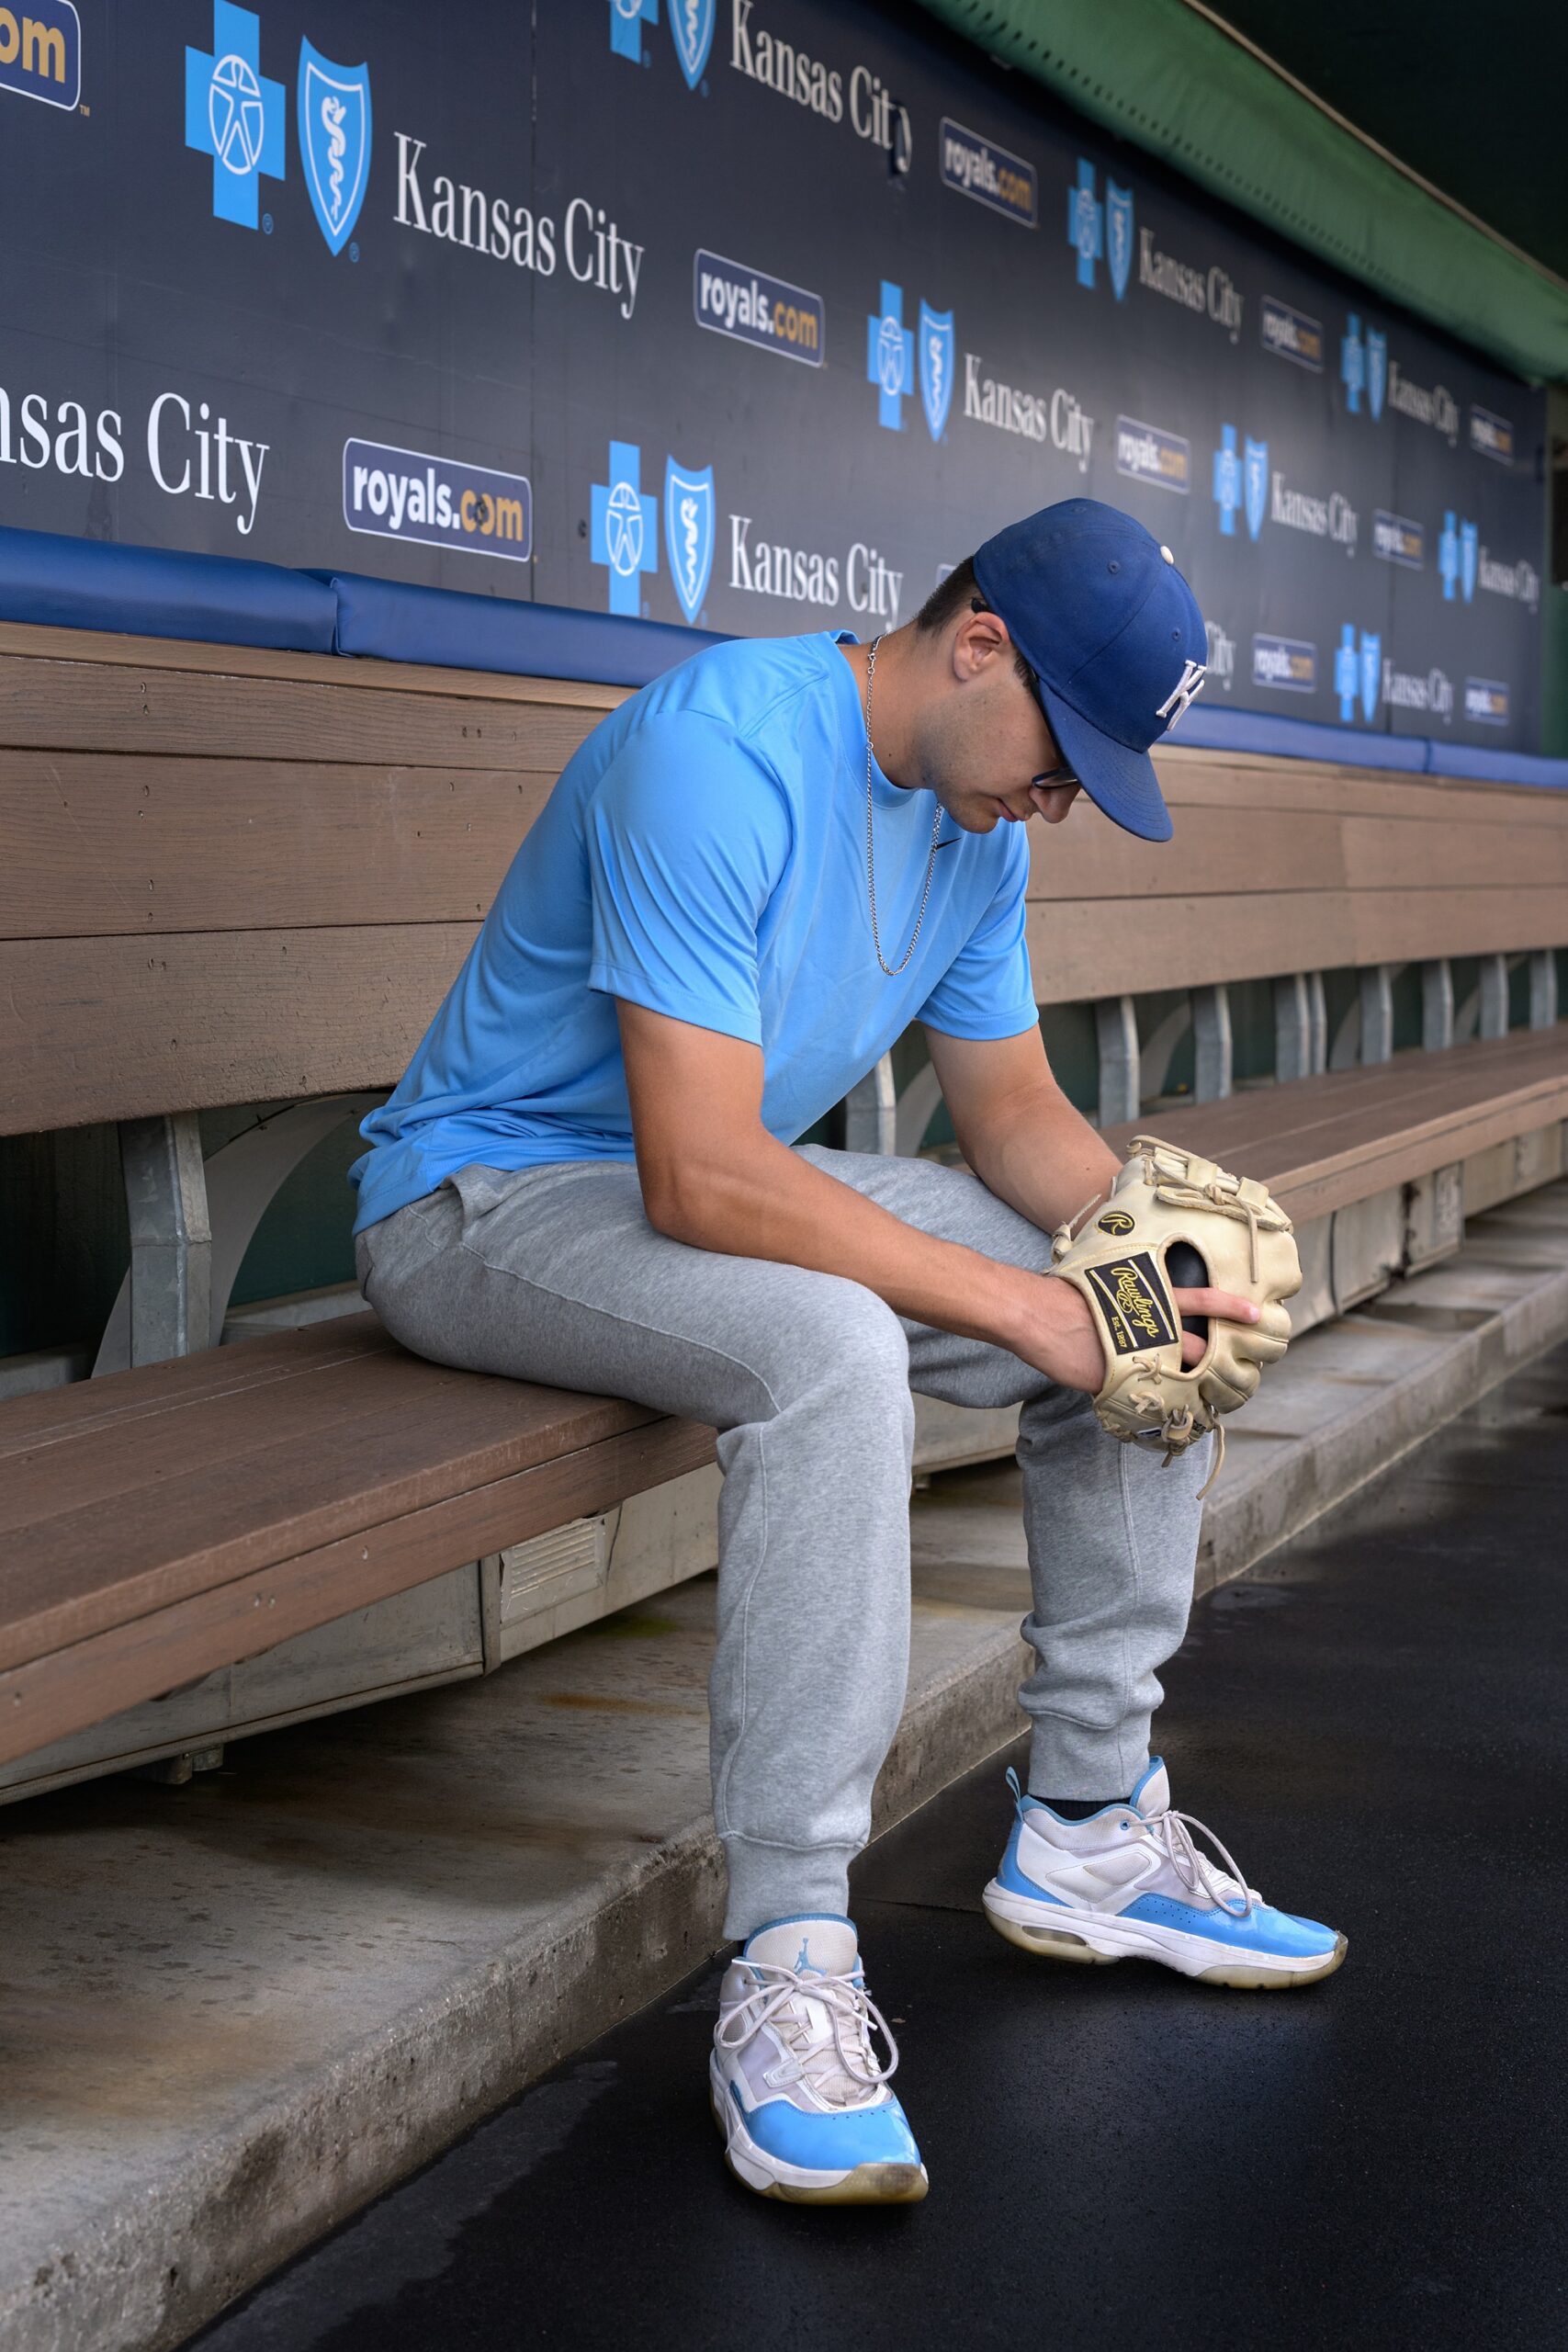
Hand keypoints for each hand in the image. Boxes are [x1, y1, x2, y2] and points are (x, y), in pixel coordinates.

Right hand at [1011, 1274, 1260, 1393]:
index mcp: (1152, 1299)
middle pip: (1196, 1349)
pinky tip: (1141, 1404)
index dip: (1230, 1306)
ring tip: (1193, 1400)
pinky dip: (1142, 1401)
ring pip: (1173, 1377)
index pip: (1201, 1300)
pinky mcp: (1116, 1381)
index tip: (1257, 1313)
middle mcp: (1152, 1327)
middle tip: (1228, 1375)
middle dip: (1210, 1363)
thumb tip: (1141, 1311)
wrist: (1036, 1314)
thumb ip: (1133, 1301)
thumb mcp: (1109, 1284)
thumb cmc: (1067, 1294)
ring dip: (1183, 1389)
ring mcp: (1136, 1356)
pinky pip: (1137, 1396)